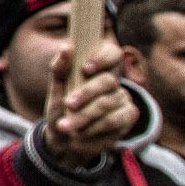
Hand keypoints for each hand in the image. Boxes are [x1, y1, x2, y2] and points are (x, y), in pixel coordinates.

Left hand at [42, 40, 137, 168]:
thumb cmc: (61, 108)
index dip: (102, 58)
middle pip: (107, 81)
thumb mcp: (56, 89)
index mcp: (97, 68)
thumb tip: (66, 47)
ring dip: (84, 116)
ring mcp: (123, 99)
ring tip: (65, 127)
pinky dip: (94, 128)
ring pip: (108, 103)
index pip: (111, 53)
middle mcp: (114, 81)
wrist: (64, 138)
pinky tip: (80, 134)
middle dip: (86, 93)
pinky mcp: (128, 117)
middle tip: (68, 104)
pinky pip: (114, 120)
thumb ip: (60, 69)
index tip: (85, 68)